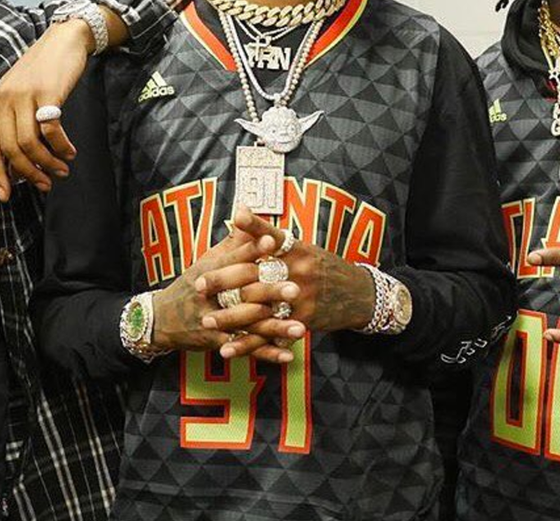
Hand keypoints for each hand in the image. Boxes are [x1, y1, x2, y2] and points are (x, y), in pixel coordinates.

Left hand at [0, 19, 101, 200]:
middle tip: (45, 185)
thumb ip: (16, 123)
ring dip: (46, 163)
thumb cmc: (44, 72)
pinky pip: (51, 129)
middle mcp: (4, 99)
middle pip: (10, 149)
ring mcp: (25, 95)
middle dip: (28, 173)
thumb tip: (20, 165)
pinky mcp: (47, 92)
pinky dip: (61, 146)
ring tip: (61, 170)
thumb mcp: (21, 95)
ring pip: (29, 143)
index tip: (6, 196)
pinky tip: (70, 152)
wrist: (64, 40)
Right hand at [152, 226, 299, 363]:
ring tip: (301, 327)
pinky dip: (267, 353)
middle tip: (296, 289)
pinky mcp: (217, 343)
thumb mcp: (207, 260)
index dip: (253, 249)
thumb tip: (247, 211)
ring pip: (248, 324)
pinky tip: (288, 355)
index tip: (274, 241)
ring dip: (275, 327)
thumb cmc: (191, 284)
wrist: (161, 318)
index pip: (233, 258)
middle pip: (242, 292)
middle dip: (270, 291)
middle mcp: (211, 296)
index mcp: (210, 271)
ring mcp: (213, 321)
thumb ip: (232, 242)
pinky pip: (245, 348)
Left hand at [195, 206, 374, 343]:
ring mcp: (302, 297)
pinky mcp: (303, 321)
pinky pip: (270, 334)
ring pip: (260, 307)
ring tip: (206, 319)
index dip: (249, 229)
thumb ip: (271, 237)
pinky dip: (248, 344)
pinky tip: (227, 349)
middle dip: (224, 281)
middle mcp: (299, 270)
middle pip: (257, 274)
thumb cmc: (324, 267)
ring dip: (231, 316)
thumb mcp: (302, 247)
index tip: (228, 223)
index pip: (270, 234)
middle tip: (198, 285)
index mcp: (297, 248)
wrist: (361, 294)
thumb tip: (239, 212)